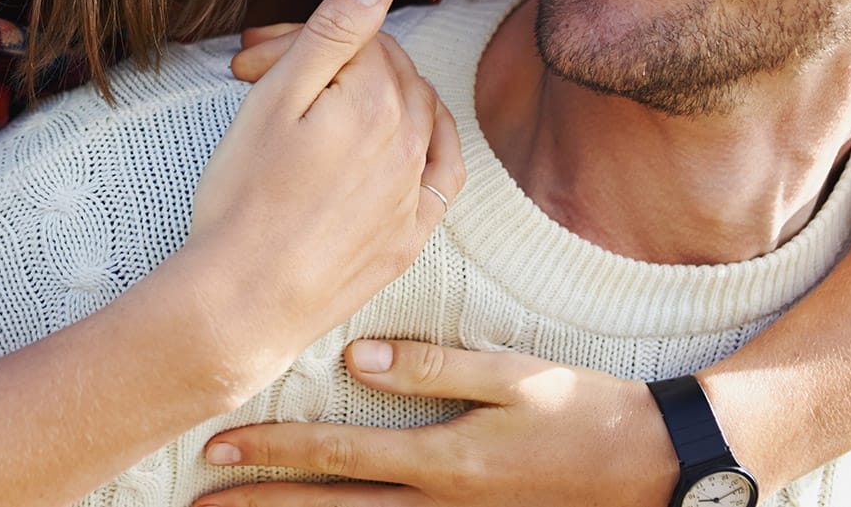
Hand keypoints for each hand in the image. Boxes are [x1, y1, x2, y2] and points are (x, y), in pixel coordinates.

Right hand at [181, 0, 464, 378]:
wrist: (243, 300)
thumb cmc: (244, 197)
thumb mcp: (276, 98)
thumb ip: (333, 31)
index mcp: (377, 100)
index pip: (353, 38)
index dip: (296, 38)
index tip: (246, 62)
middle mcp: (411, 141)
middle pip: (384, 70)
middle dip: (328, 61)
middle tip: (258, 77)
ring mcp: (415, 192)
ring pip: (415, 112)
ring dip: (371, 93)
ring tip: (319, 101)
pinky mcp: (409, 235)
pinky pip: (442, 171)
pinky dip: (428, 140)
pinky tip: (409, 136)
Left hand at [195, 339, 674, 506]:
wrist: (651, 469)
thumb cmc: (584, 412)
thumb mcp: (517, 376)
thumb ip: (436, 366)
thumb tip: (357, 358)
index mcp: (446, 460)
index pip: (339, 455)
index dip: (273, 451)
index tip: (218, 444)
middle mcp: (439, 505)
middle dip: (260, 501)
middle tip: (199, 497)